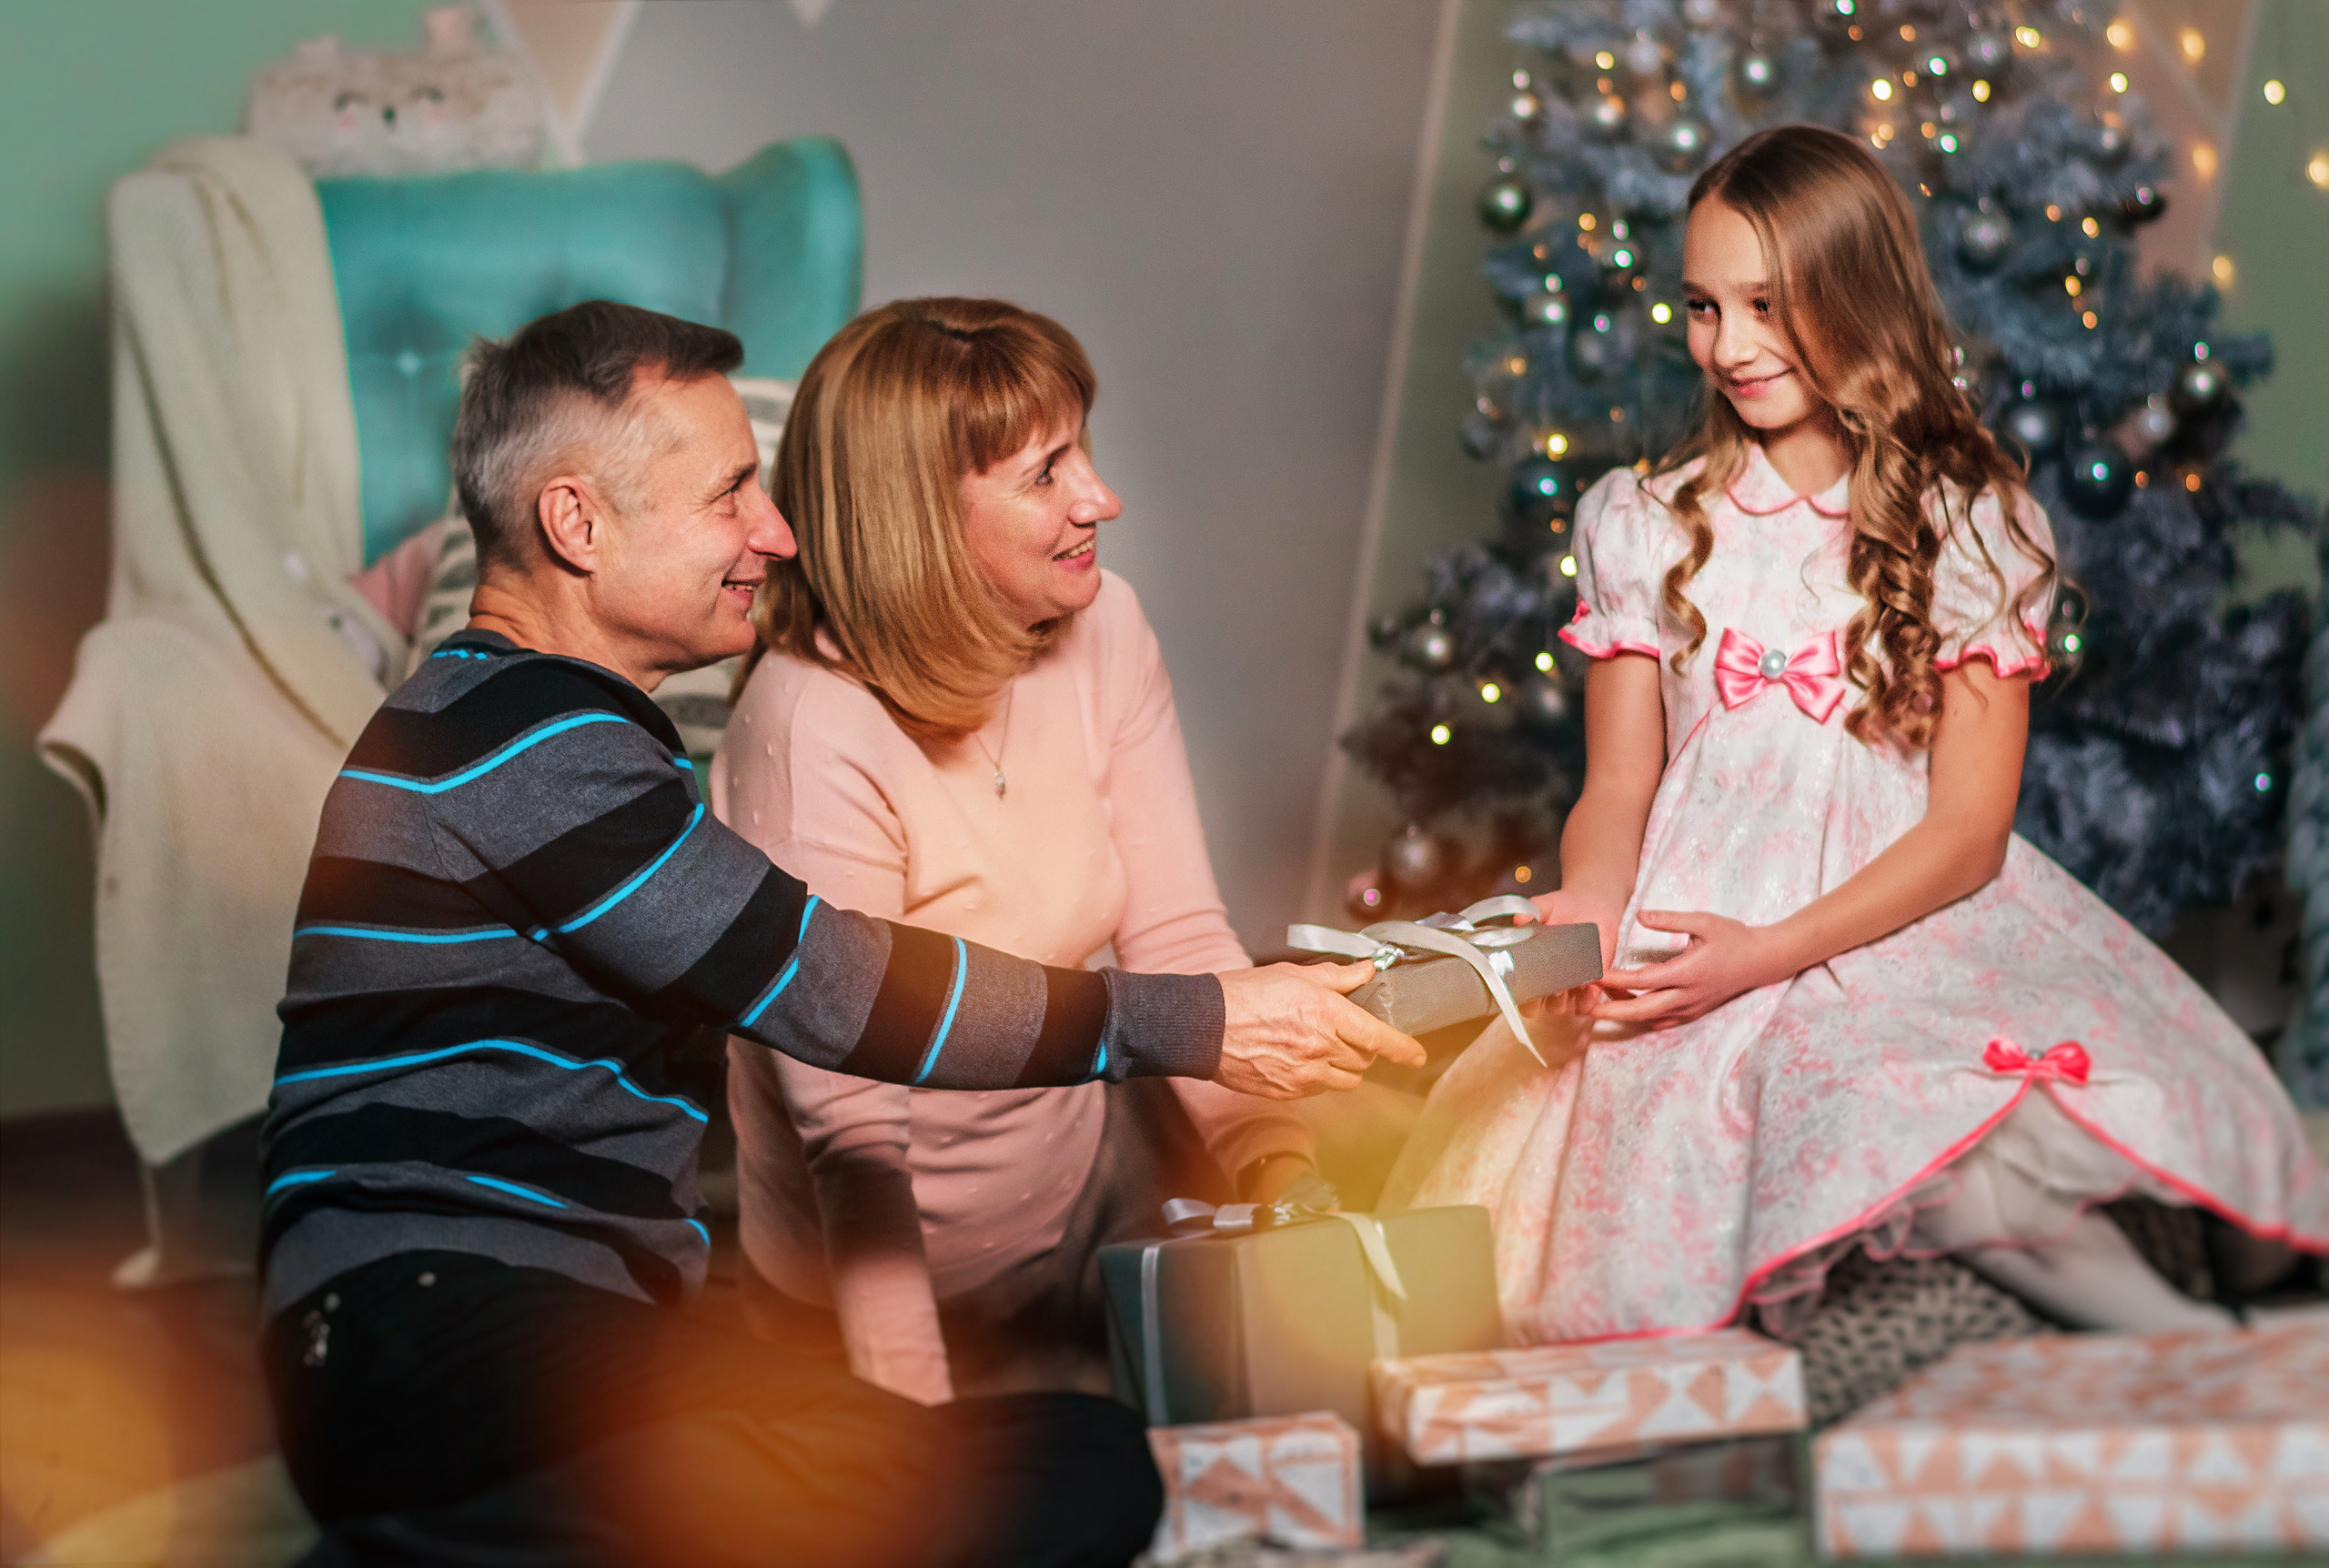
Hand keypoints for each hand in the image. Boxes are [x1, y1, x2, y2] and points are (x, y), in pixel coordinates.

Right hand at [1215, 962, 1426, 1097]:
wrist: (1204, 1026)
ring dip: (1345, 1067)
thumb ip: (1337, 977)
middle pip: (1365, 1060)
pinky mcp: (1288, 1092)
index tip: (1417, 1055)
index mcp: (1327, 1014)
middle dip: (1364, 1049)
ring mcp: (1304, 1075)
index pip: (1380, 1038)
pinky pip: (1319, 1090)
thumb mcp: (1293, 974)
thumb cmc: (1245, 995)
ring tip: (1323, 1048)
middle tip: (1347, 1033)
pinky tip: (1299, 1059)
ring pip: (1346, 1080)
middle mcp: (1320, 1048)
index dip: (1404, 1049)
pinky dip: (1319, 1077)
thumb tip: (1366, 971)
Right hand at [1524, 887, 1624, 1019]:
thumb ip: (1532, 911)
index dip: (1514, 994)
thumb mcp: (1544, 906)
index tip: (1519, 986)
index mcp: (1527, 966)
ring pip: (1560, 1008)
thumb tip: (1520, 918)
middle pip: (1535, 1007)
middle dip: (1539, 1001)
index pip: (1514, 991)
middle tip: (1549, 986)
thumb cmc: (1561, 908)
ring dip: (1562, 1002)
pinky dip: (1587, 1000)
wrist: (1591, 906)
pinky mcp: (1589, 986)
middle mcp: (1544, 982)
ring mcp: (1566, 987)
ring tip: (1569, 986)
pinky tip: (1590, 987)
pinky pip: (1585, 1004)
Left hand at [1590, 910, 1790, 1028]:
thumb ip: (1670, 919)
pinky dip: (1644, 1017)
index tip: (1594, 976)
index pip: (1643, 980)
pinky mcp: (1695, 1011)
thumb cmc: (1733, 937)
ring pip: (1652, 1017)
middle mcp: (1688, 995)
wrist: (1763, 960)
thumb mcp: (1703, 921)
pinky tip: (1630, 1007)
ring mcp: (1692, 1007)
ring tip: (1602, 1003)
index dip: (1615, 980)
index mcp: (1687, 972)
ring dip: (1626, 1013)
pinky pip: (1665, 1021)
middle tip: (1586, 1007)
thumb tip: (1640, 915)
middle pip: (1642, 1010)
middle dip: (1613, 1009)